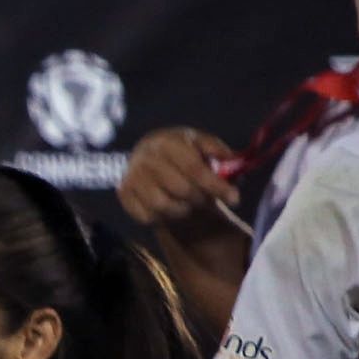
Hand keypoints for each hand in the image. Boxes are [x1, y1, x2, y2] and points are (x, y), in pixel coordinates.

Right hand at [116, 128, 240, 230]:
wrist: (151, 156)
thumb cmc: (183, 151)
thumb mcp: (201, 143)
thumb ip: (217, 149)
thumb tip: (232, 158)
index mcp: (166, 142)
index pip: (194, 168)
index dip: (216, 186)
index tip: (235, 199)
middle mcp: (145, 158)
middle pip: (180, 189)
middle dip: (201, 198)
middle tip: (207, 199)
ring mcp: (131, 177)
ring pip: (163, 206)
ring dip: (183, 209)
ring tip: (189, 203)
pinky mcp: (123, 193)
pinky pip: (148, 216)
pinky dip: (164, 217)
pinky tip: (171, 206)